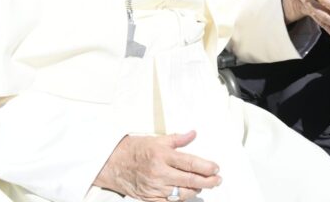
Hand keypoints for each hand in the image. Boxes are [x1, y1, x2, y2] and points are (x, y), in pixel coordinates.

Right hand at [94, 131, 220, 200]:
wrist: (112, 163)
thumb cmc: (134, 150)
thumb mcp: (156, 140)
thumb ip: (177, 139)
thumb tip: (193, 134)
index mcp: (162, 156)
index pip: (190, 163)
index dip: (206, 167)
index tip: (216, 168)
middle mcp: (159, 173)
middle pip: (190, 180)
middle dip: (207, 181)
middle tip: (217, 180)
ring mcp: (154, 188)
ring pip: (181, 194)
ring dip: (196, 190)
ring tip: (203, 186)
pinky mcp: (149, 198)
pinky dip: (180, 200)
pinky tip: (187, 195)